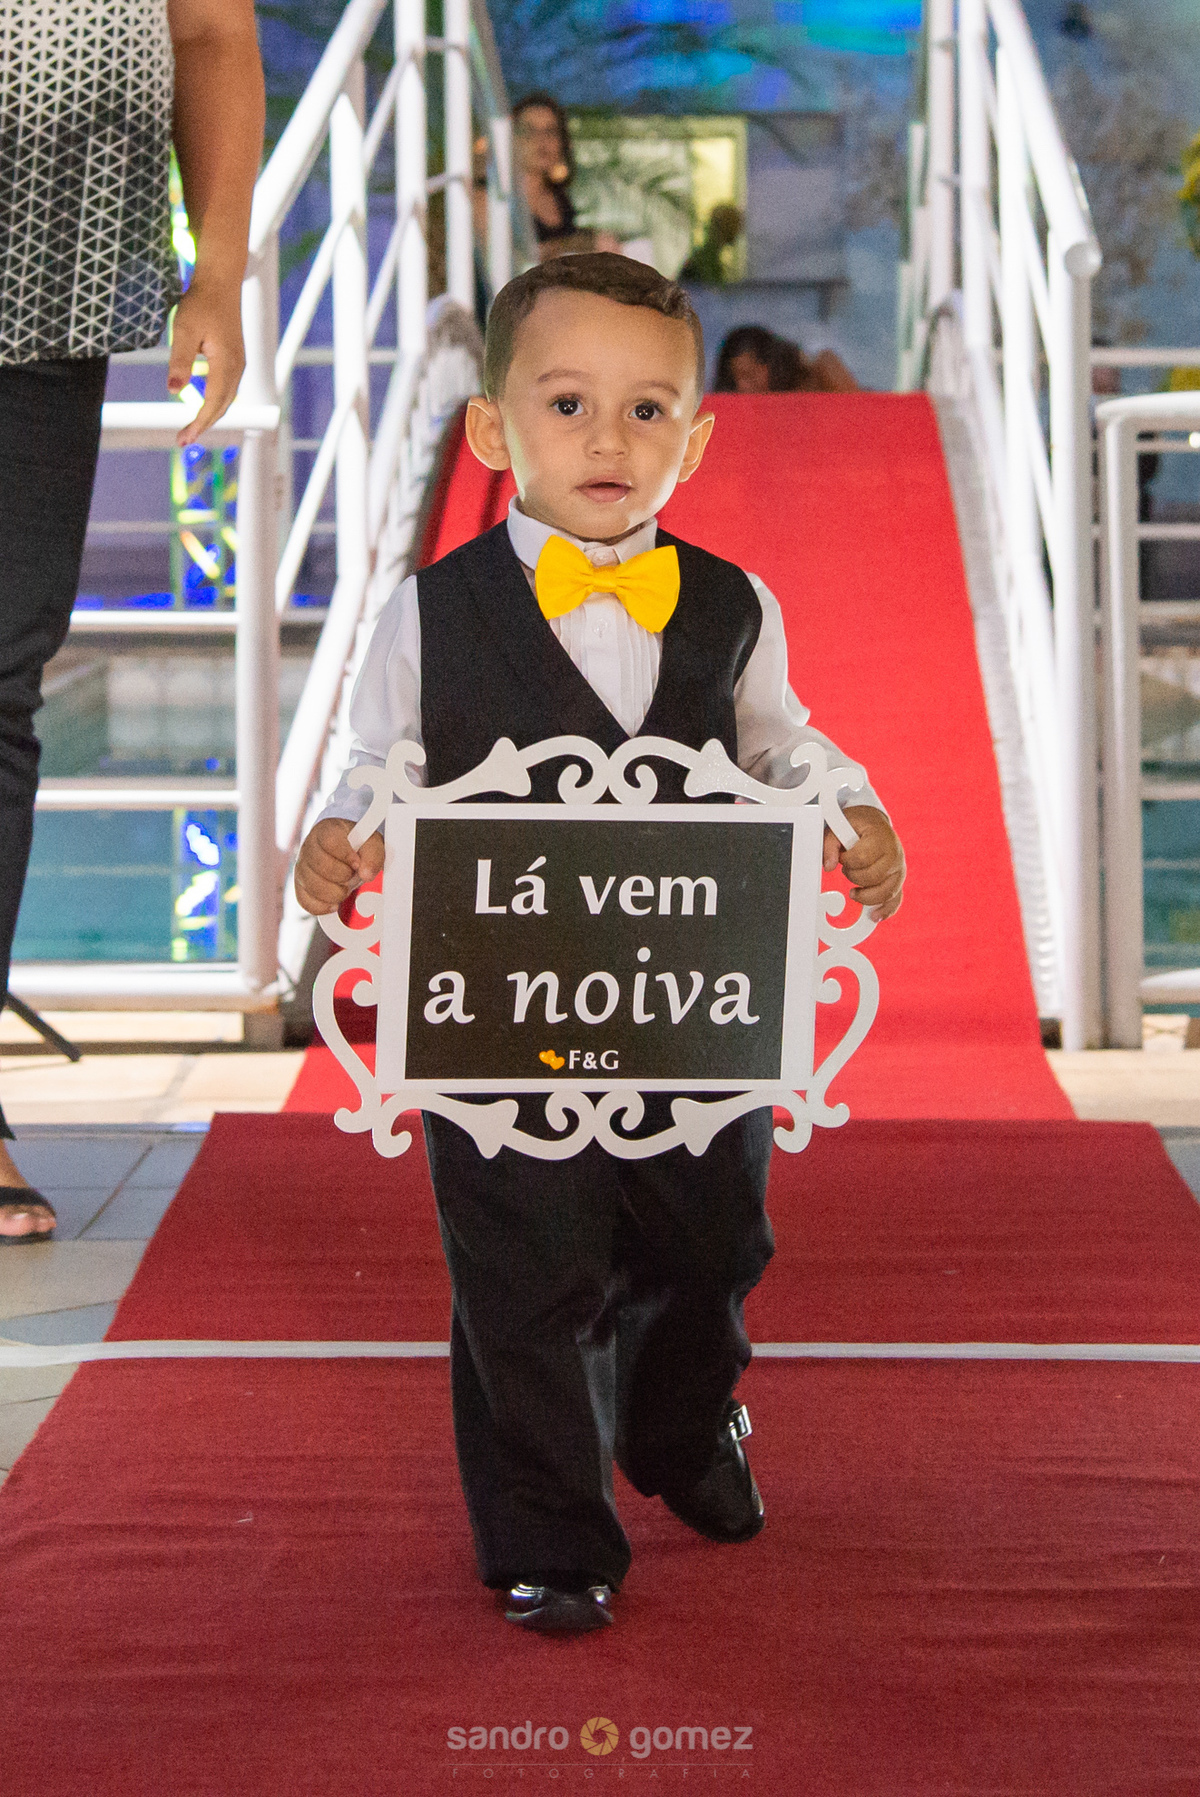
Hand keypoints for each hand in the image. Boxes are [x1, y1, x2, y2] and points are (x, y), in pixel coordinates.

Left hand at [168, 274, 245, 445]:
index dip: (198, 424)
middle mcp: (237, 368)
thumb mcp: (184, 330)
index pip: (212, 404)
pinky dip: (215, 401)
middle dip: (203, 425)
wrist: (220, 281)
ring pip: (225, 399)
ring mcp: (238, 363)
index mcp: (226, 365)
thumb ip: (180, 361)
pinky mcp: (234, 358)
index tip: (183, 439)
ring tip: (192, 427)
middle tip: (183, 440)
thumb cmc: (201, 303)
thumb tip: (173, 391)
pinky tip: (201, 403)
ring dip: (210, 415)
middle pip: (221, 407)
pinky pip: (226, 388)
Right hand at [294, 819, 384, 916]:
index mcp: (326, 831)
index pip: (330, 841)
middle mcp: (309, 847)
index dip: (345, 855)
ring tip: (345, 887)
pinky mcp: (299, 886)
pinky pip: (306, 902)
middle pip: (321, 866)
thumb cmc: (357, 846)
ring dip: (335, 893)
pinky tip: (334, 902)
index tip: (357, 863)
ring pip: (312, 886)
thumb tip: (367, 875)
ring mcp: (301, 867)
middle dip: (343, 876)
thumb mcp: (371, 844)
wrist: (345, 853)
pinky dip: (323, 906)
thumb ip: (373, 855)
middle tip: (352, 875)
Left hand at [822, 805, 904, 920]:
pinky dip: (885, 910)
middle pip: (872, 877)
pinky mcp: (898, 881)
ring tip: (853, 892)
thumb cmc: (857, 825)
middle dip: (854, 876)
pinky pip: (896, 899)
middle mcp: (894, 855)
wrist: (875, 824)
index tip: (843, 857)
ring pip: (885, 892)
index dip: (847, 861)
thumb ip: (830, 845)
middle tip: (848, 869)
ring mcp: (898, 869)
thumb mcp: (839, 827)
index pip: (862, 858)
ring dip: (865, 896)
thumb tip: (829, 867)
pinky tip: (874, 916)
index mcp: (881, 838)